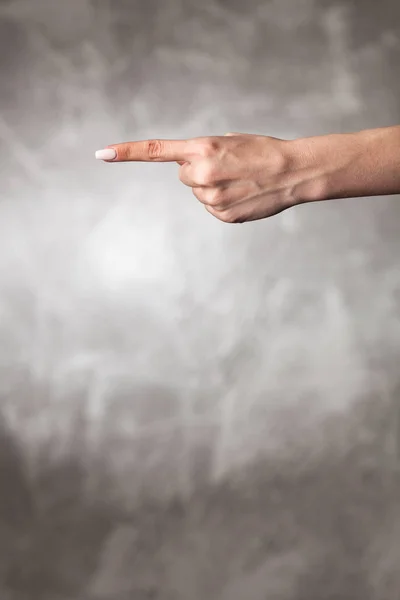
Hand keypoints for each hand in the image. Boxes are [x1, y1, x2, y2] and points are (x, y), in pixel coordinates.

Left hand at [95, 133, 299, 222]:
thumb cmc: (262, 151)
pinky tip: (242, 195)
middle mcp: (202, 174)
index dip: (127, 152)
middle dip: (200, 171)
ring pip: (198, 193)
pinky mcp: (222, 215)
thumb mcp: (228, 141)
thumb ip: (201, 153)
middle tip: (228, 167)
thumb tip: (188, 173)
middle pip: (184, 176)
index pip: (156, 151)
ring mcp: (211, 198)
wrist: (292, 172)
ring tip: (240, 182)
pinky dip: (223, 202)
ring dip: (213, 187)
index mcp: (202, 148)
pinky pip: (211, 207)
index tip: (102, 154)